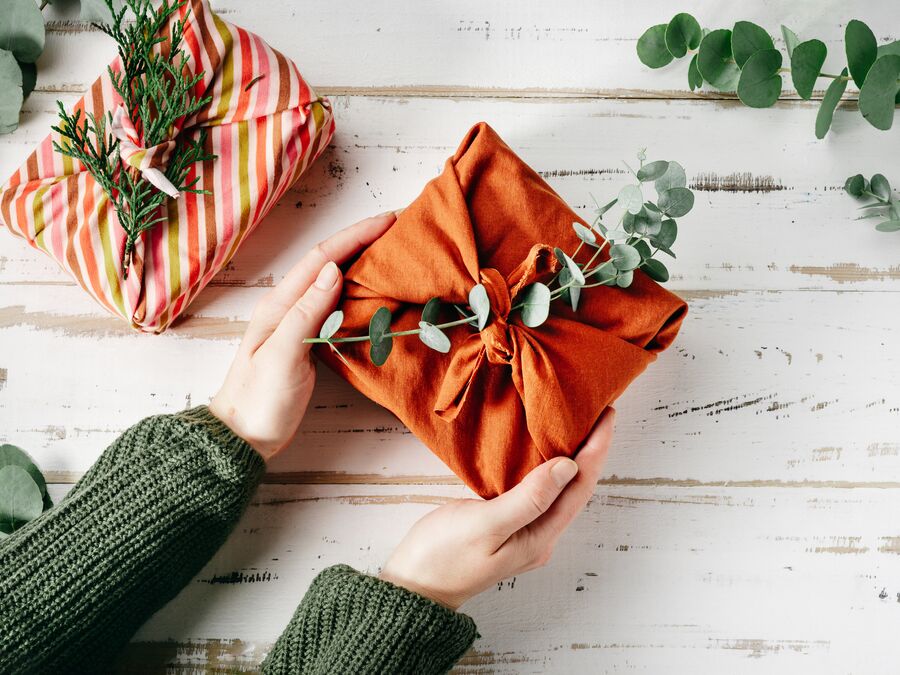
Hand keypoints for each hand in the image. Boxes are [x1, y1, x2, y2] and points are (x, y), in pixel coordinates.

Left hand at [210, 213, 396, 460]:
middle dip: (363, 241)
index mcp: (280, 304)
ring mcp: (299, 323)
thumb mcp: (281, 356)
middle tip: (400, 229)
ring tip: (395, 252)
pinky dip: (360, 291)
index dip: (355, 236)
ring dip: (363, 262)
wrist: (243, 436)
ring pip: (336, 281)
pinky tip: (377, 292)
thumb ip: (305, 313)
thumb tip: (333, 271)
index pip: (322, 259)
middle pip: (330, 262)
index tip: (388, 221)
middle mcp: (290, 306)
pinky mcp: (310, 341)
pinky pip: (338, 305)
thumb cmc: (258, 400)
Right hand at [379, 409, 614, 609]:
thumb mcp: (485, 526)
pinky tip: (540, 450)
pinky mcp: (506, 524)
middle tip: (596, 412)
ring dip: (570, 456)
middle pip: (575, 488)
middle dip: (589, 450)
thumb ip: (528, 498)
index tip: (605, 416)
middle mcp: (539, 536)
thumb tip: (568, 467)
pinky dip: (544, 466)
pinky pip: (536, 490)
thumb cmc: (443, 557)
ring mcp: (523, 532)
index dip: (596, 450)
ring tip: (576, 424)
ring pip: (557, 488)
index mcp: (540, 538)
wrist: (412, 586)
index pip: (580, 488)